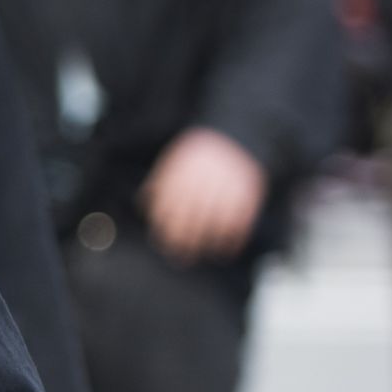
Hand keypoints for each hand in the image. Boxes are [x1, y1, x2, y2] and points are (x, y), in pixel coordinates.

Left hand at [143, 126, 266, 261]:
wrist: (238, 133)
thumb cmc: (199, 152)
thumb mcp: (175, 158)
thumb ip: (159, 180)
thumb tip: (143, 206)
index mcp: (182, 173)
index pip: (168, 209)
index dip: (164, 230)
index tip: (163, 243)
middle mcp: (204, 182)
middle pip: (190, 221)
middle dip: (183, 243)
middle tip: (179, 258)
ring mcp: (228, 190)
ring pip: (214, 226)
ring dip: (207, 245)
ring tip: (202, 254)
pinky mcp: (248, 195)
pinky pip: (239, 224)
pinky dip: (232, 241)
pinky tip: (225, 251)